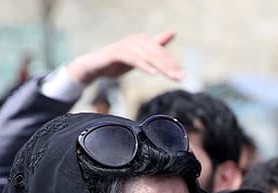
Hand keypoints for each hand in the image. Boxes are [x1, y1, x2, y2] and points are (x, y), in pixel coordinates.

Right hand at [65, 31, 183, 84]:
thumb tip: (173, 31)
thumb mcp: (140, 56)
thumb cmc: (118, 61)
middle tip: (180, 77)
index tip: (182, 75)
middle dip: (169, 66)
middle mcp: (135, 40)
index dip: (172, 63)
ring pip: (146, 56)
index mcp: (142, 40)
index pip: (161, 52)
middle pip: (156, 53)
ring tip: (170, 76)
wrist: (95, 66)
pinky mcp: (115, 53)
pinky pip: (132, 58)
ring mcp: (125, 45)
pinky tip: (152, 72)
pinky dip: (143, 65)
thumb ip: (156, 46)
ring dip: (160, 66)